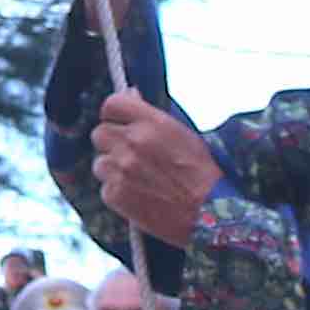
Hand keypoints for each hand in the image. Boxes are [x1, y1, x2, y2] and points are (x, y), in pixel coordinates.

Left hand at [86, 91, 221, 241]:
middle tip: (129, 155)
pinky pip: (105, 188)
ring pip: (100, 163)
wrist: (209, 214)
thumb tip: (131, 96)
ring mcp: (121, 169)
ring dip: (113, 170)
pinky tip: (138, 196)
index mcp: (150, 123)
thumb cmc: (202, 173)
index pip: (111, 104)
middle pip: (100, 133)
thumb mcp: (183, 134)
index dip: (113, 114)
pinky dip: (118, 192)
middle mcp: (132, 142)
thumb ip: (152, 117)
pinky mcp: (116, 195)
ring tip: (137, 180)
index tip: (118, 123)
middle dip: (112, 143)